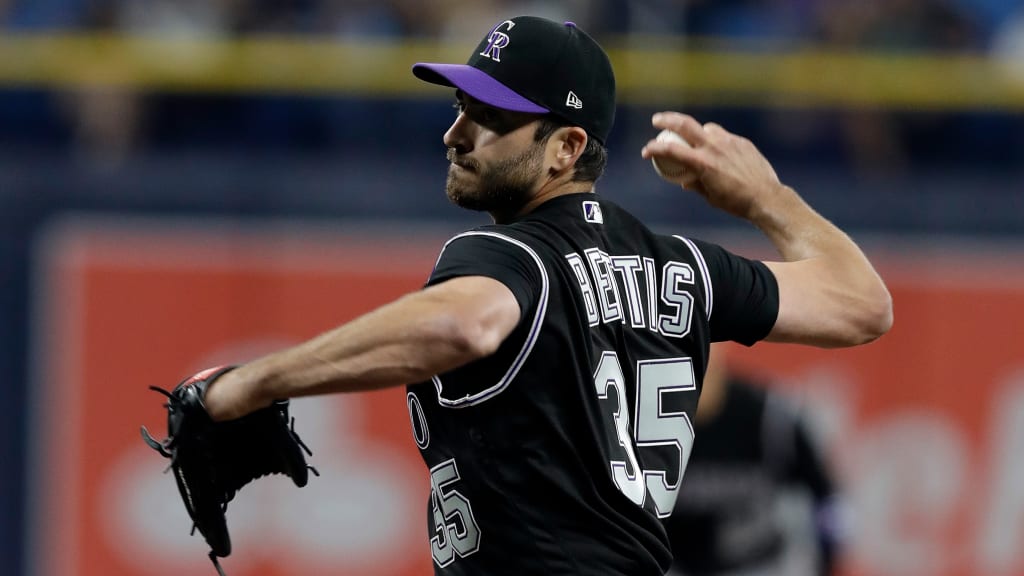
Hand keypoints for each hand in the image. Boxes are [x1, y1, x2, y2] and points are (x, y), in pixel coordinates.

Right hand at [641, 112, 784, 221]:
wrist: (766, 198)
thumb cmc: (736, 202)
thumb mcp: (709, 196)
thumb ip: (694, 184)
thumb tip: (684, 180)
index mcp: (702, 163)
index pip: (671, 150)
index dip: (654, 149)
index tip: (646, 151)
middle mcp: (714, 147)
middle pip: (685, 124)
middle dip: (667, 120)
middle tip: (657, 121)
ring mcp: (729, 141)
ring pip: (707, 128)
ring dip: (697, 132)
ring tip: (694, 141)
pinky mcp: (741, 142)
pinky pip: (723, 136)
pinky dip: (716, 141)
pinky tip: (718, 152)